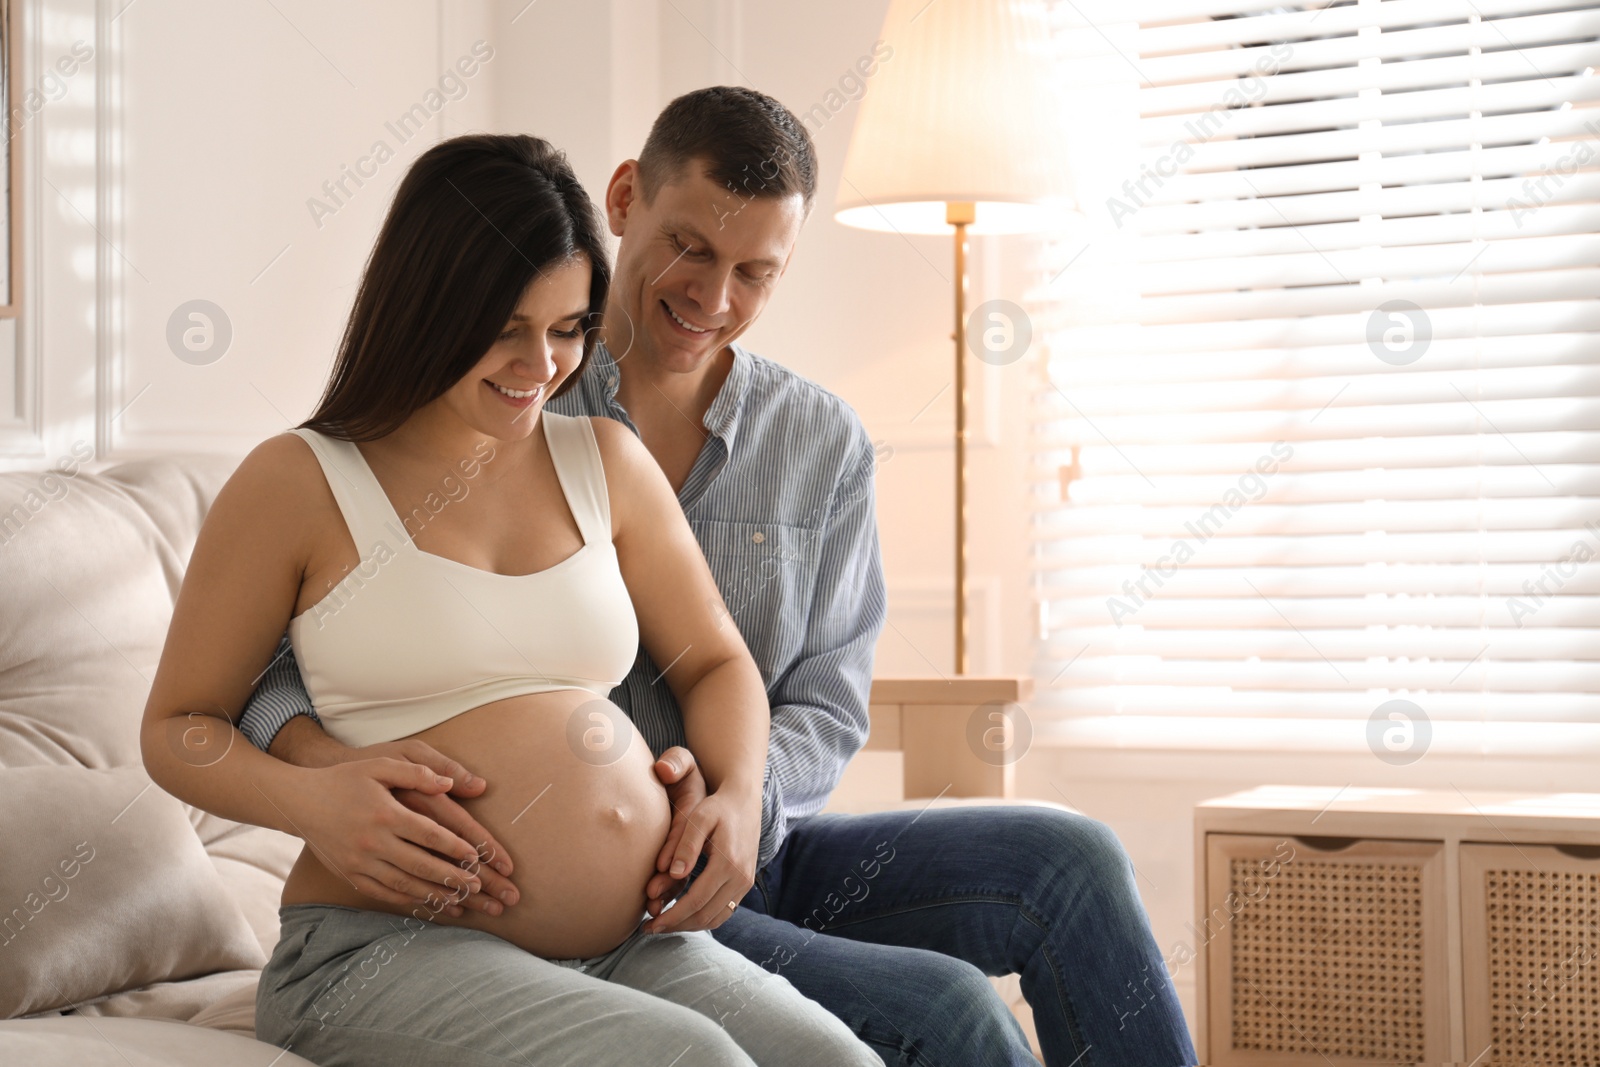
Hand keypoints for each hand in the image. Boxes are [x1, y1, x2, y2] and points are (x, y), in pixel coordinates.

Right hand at [361, 738, 519, 916]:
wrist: (299, 802)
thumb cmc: (345, 778)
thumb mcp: (380, 764)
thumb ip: (417, 773)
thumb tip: (451, 784)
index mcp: (386, 813)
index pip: (429, 834)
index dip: (456, 847)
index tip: (477, 857)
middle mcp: (373, 841)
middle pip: (421, 864)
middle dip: (452, 877)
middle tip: (478, 886)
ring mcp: (359, 862)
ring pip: (404, 884)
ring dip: (434, 895)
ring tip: (460, 902)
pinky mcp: (349, 875)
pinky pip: (382, 893)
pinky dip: (407, 901)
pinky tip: (426, 905)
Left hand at [642, 750, 759, 934]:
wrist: (744, 802)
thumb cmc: (717, 807)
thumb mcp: (699, 818)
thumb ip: (686, 845)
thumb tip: (674, 874)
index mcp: (728, 864)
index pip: (696, 901)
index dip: (671, 917)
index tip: (650, 923)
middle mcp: (740, 879)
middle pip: (705, 916)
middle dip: (676, 926)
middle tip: (650, 928)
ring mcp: (745, 883)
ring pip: (715, 919)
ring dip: (688, 926)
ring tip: (663, 925)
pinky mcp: (745, 884)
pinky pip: (724, 912)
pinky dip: (703, 919)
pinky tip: (683, 916)